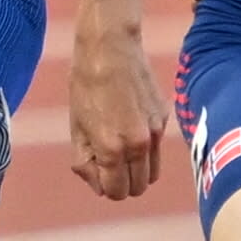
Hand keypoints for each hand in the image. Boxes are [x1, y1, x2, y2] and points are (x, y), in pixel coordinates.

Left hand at [68, 23, 166, 199]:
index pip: (116, 192)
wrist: (110, 47)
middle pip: (137, 188)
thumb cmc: (86, 85)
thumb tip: (99, 185)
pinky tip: (129, 124)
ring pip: (152, 174)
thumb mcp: (76, 126)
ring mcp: (156, 132)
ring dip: (137, 170)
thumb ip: (85, 161)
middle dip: (122, 181)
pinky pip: (156, 149)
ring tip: (119, 146)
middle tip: (106, 159)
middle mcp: (139, 145)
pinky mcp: (164, 118)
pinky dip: (145, 149)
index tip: (96, 167)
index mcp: (113, 149)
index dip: (104, 185)